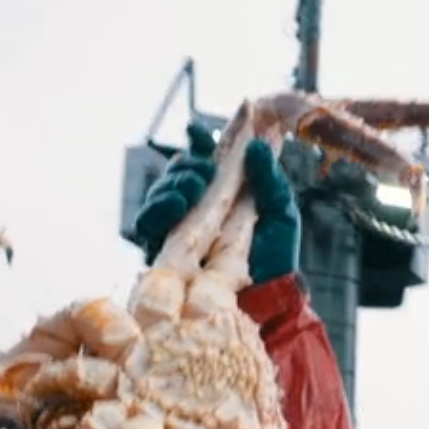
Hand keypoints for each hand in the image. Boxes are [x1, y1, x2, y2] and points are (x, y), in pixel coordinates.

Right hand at [126, 126, 301, 284]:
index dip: (197, 143)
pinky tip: (177, 204)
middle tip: (203, 170)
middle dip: (186, 166)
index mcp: (222, 196)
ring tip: (194, 185)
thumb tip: (256, 146)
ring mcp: (179, 231)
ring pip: (159, 195)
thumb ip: (270, 178)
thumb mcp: (281, 213)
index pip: (202, 162)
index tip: (198, 130)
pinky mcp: (165, 253)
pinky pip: (148, 224)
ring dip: (172, 183)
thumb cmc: (277, 259)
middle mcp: (197, 211)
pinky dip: (158, 208)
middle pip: (176, 176)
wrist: (271, 298)